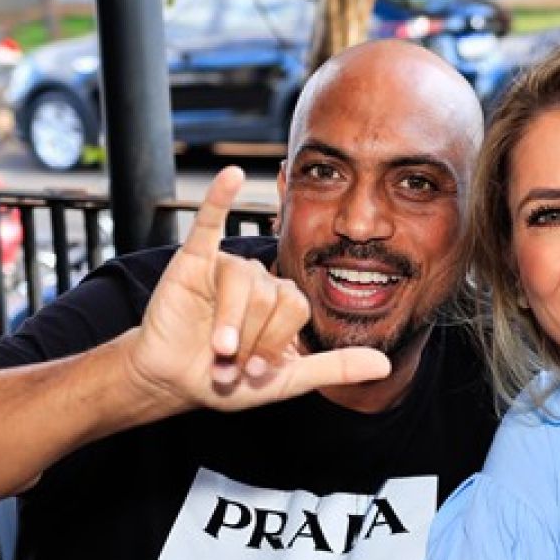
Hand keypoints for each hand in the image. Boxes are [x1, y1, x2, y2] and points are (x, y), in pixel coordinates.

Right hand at [121, 166, 389, 412]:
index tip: (255, 374)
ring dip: (229, 327)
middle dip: (250, 340)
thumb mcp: (286, 380)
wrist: (174, 382)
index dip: (275, 344)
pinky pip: (209, 223)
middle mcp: (262, 278)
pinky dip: (219, 198)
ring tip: (216, 351)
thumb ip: (334, 368)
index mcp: (286, 300)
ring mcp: (229, 266)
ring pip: (242, 286)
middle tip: (230, 365)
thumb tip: (385, 366)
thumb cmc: (230, 380)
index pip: (297, 309)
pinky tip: (230, 177)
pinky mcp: (194, 259)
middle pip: (272, 298)